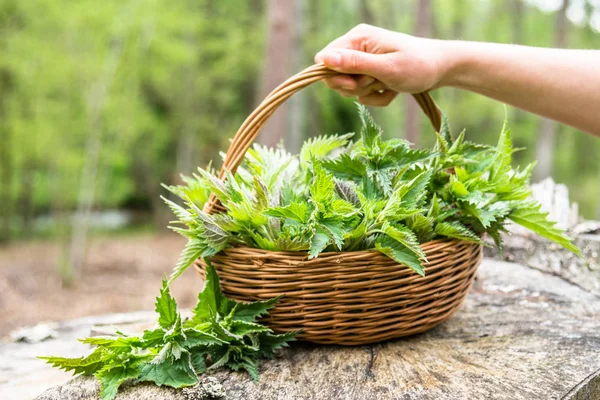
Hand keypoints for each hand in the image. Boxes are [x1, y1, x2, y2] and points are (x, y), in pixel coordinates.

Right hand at [314, 24, 448, 105]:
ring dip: (368, 93)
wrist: (442, 70)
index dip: (334, 77)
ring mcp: (364, 60)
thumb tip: (324, 59)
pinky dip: (377, 97)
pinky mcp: (371, 72)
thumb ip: (355, 64)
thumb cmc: (417, 66)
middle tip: (376, 84)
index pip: (324, 59)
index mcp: (358, 38)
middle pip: (334, 76)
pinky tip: (392, 90)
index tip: (352, 85)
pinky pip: (363, 93)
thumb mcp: (386, 68)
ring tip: (387, 86)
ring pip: (349, 87)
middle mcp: (358, 46)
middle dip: (354, 87)